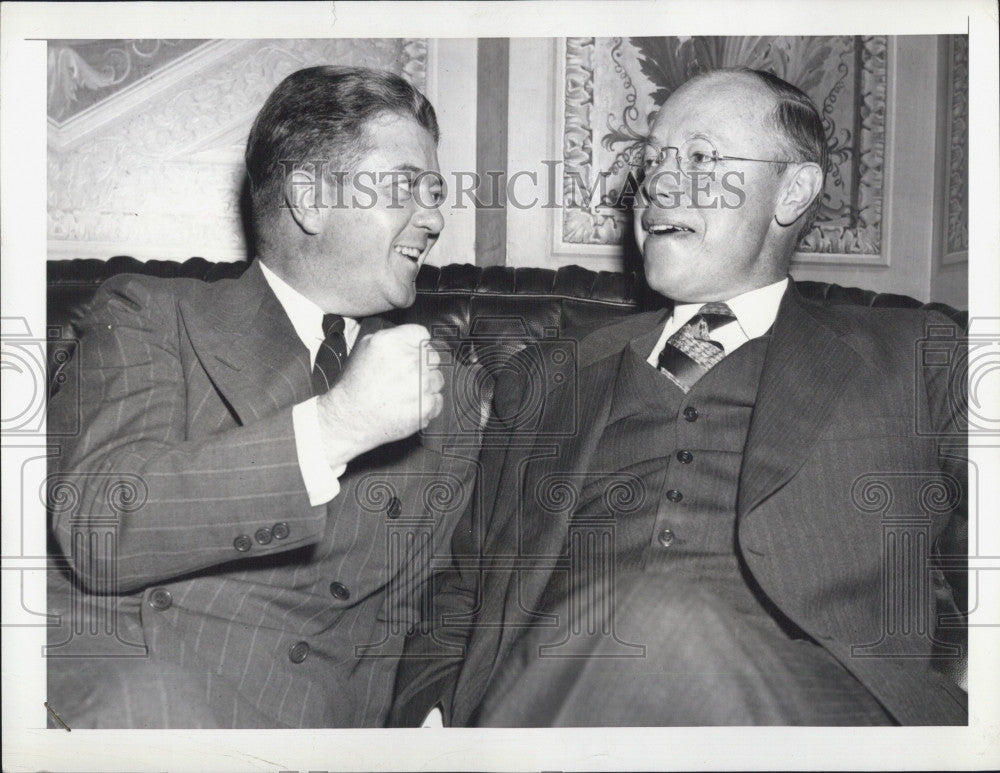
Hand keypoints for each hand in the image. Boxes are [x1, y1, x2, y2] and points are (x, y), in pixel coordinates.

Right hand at [316, 324, 444, 465]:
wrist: (350, 418)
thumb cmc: (356, 383)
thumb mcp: (366, 347)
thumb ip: (393, 337)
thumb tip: (414, 338)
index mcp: (393, 342)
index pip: (422, 334)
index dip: (415, 345)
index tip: (409, 355)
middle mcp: (410, 360)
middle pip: (433, 356)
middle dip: (422, 365)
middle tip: (404, 377)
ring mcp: (421, 384)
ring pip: (438, 378)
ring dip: (426, 385)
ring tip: (404, 392)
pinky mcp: (426, 405)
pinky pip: (438, 399)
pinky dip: (427, 404)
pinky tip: (409, 405)